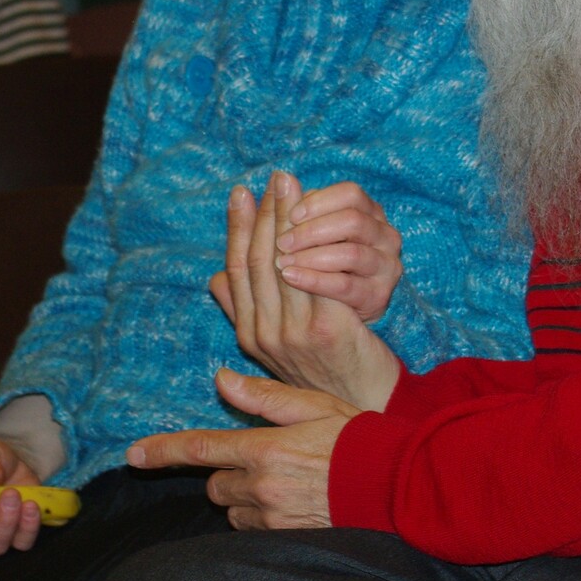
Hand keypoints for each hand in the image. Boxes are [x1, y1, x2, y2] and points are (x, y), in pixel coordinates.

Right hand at [0, 436, 43, 554]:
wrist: (7, 460)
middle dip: (4, 523)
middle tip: (10, 494)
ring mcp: (6, 529)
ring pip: (14, 543)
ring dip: (22, 528)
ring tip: (28, 503)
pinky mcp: (26, 525)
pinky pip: (29, 536)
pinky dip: (34, 525)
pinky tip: (34, 505)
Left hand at [126, 368, 356, 529]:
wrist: (392, 484)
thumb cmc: (355, 437)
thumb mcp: (312, 404)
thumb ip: (263, 397)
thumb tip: (222, 380)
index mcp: (264, 448)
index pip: (200, 449)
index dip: (162, 451)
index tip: (133, 455)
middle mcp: (261, 485)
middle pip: (214, 483)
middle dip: (227, 471)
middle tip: (264, 455)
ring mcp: (271, 515)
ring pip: (233, 507)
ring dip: (244, 494)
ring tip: (285, 478)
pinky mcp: (283, 535)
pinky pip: (253, 526)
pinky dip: (260, 513)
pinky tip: (292, 498)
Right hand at [209, 172, 400, 409]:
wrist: (364, 402)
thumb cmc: (324, 371)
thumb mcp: (276, 346)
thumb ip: (247, 310)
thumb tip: (216, 277)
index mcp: (249, 334)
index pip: (236, 270)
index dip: (237, 228)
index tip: (241, 194)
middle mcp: (264, 335)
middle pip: (258, 260)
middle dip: (265, 213)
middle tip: (274, 178)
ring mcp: (293, 333)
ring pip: (283, 262)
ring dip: (287, 219)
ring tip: (291, 186)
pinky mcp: (325, 329)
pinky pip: (314, 276)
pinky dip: (314, 244)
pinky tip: (319, 218)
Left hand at [271, 180, 401, 321]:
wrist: (341, 311)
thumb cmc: (323, 262)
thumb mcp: (314, 234)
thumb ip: (300, 210)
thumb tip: (279, 178)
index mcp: (371, 213)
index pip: (351, 194)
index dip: (319, 202)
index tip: (290, 215)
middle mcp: (385, 236)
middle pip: (353, 221)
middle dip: (312, 230)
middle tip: (282, 242)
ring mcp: (386, 266)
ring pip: (352, 253)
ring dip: (311, 256)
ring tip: (282, 262)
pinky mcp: (379, 295)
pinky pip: (346, 285)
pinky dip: (315, 279)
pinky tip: (291, 277)